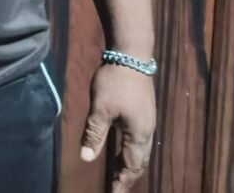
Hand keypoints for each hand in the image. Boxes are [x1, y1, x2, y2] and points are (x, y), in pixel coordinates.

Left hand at [79, 63, 155, 191]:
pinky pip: (140, 139)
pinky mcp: (144, 110)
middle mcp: (147, 131)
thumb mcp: (101, 108)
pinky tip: (123, 144)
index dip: (122, 182)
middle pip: (139, 161)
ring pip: (141, 150)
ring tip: (119, 171)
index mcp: (138, 135)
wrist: (132, 54)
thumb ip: (94, 134)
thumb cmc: (116, 82)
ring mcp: (147, 120)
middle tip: (117, 186)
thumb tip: (85, 158)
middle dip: (128, 175)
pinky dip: (132, 149)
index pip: (131, 167)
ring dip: (131, 163)